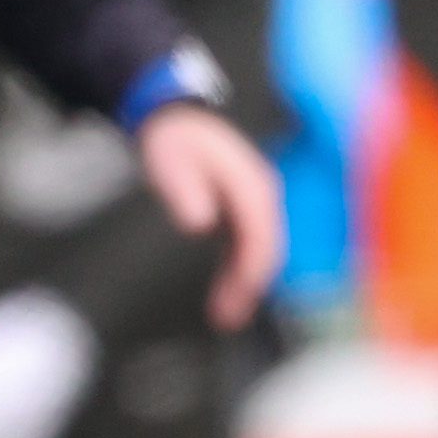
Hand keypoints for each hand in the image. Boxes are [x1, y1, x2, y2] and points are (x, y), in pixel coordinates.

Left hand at [134, 102, 286, 330]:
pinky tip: (226, 295)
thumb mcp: (170, 158)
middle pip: (266, 248)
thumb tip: (200, 224)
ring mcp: (255, 204)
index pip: (261, 233)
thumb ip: (184, 189)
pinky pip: (248, 248)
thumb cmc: (173, 139)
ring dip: (245, 285)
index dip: (252, 268)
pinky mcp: (244, 212)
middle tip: (225, 318)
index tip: (239, 295)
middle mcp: (261, 196)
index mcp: (251, 184)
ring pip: (259, 252)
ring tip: (224, 317)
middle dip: (249, 286)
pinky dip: (239, 273)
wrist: (176, 118)